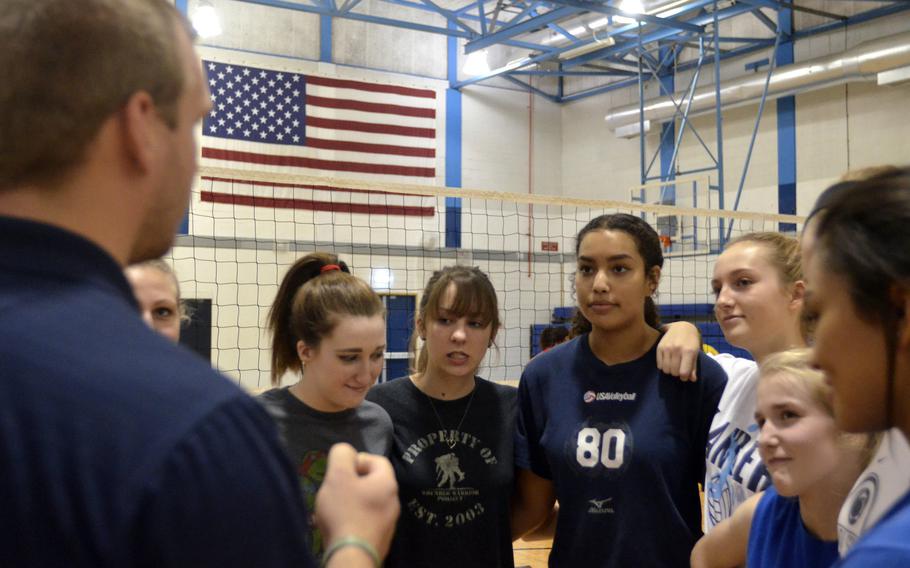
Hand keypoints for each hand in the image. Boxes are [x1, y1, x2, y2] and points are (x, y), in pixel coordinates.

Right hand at [315, 443, 399, 559]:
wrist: (351, 555)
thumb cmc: (345, 512)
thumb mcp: (338, 476)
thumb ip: (342, 456)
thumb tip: (345, 451)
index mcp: (387, 483)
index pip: (377, 460)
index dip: (357, 460)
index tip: (341, 470)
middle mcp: (394, 501)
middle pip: (372, 482)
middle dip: (352, 482)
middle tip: (335, 489)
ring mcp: (389, 522)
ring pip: (369, 503)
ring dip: (352, 501)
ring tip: (334, 509)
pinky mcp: (381, 539)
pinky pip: (367, 521)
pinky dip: (354, 519)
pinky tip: (340, 526)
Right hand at [656, 321, 701, 380]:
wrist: (681, 327)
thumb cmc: (691, 342)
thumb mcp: (695, 353)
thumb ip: (693, 367)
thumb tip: (692, 379)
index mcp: (688, 351)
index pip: (683, 372)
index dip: (684, 377)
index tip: (685, 376)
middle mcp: (676, 349)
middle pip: (674, 372)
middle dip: (677, 374)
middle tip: (679, 369)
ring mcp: (667, 348)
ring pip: (666, 369)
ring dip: (670, 371)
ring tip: (673, 366)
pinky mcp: (659, 347)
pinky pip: (659, 365)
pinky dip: (663, 367)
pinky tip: (667, 362)